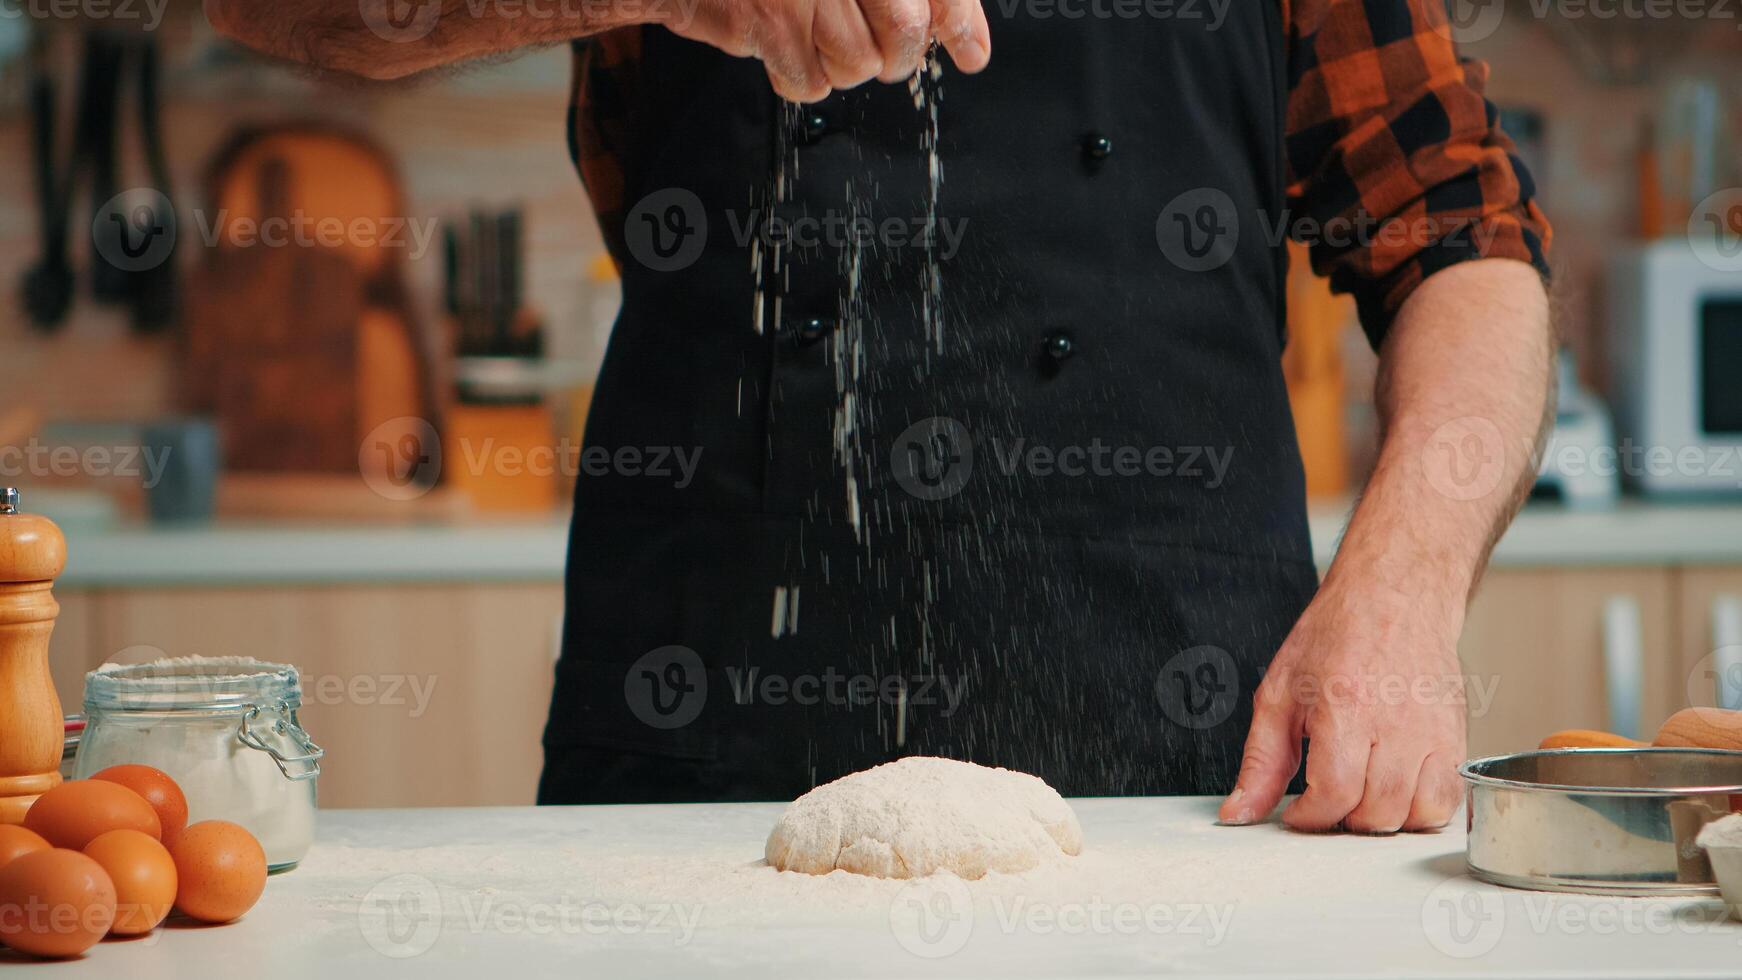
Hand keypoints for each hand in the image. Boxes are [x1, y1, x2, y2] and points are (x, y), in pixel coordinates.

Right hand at [668, 0, 990, 101]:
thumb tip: (967, 39)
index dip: (958, 23)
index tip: (972, 53)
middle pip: (903, 34)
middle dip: (896, 57)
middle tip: (879, 53)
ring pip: (858, 65)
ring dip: (839, 65)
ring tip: (812, 36)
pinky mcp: (771, 23)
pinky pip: (810, 81)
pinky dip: (798, 77)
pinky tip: (782, 48)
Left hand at [1217, 573, 1467, 833]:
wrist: (1396, 595)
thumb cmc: (1338, 635)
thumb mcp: (1279, 693)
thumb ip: (1261, 760)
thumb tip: (1239, 812)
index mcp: (1345, 706)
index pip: (1334, 792)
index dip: (1310, 817)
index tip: (1298, 813)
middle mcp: (1396, 722)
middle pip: (1375, 812)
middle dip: (1342, 818)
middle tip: (1326, 798)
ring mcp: (1434, 731)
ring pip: (1415, 814)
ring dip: (1381, 819)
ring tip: (1359, 794)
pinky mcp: (1457, 736)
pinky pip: (1448, 800)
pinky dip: (1421, 811)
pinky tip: (1394, 790)